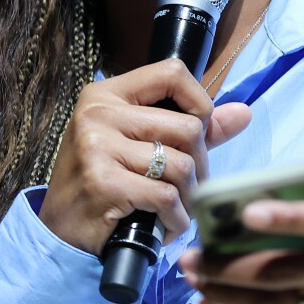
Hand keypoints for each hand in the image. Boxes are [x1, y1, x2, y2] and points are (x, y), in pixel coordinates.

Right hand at [38, 58, 251, 254]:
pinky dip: (176, 218)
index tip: (199, 133)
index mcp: (107, 94)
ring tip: (176, 209)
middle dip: (200, 165)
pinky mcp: (102, 182)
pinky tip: (167, 225)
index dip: (199, 101)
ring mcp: (97, 146)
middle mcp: (99, 113)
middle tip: (189, 188)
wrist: (60, 231)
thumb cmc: (104, 183)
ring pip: (181, 164)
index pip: (172, 73)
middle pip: (188, 127)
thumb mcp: (139, 145)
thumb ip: (191, 127)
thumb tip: (244, 113)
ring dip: (188, 197)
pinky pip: (165, 196)